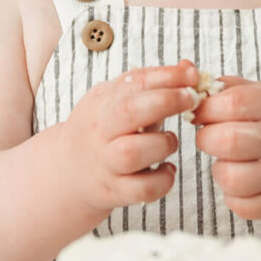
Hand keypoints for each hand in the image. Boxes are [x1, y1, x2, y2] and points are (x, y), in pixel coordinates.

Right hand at [57, 60, 200, 213]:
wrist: (68, 171)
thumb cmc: (103, 130)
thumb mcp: (116, 100)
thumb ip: (151, 84)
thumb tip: (189, 69)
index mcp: (101, 103)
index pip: (134, 81)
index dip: (167, 76)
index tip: (192, 76)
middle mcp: (100, 132)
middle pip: (129, 112)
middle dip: (165, 102)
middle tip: (190, 100)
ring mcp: (105, 164)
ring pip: (133, 153)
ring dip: (162, 144)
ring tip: (169, 141)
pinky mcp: (113, 192)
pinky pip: (142, 189)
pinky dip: (162, 180)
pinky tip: (166, 169)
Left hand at [191, 77, 260, 221]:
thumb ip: (233, 87)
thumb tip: (189, 79)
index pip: (234, 103)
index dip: (207, 108)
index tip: (203, 113)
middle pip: (228, 141)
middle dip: (206, 139)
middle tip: (211, 138)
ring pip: (230, 177)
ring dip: (219, 170)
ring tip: (228, 162)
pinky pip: (240, 206)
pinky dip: (232, 196)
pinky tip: (242, 182)